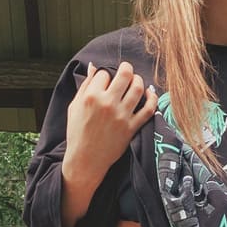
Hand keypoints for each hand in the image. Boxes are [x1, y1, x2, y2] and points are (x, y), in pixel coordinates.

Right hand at [64, 60, 157, 183]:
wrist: (86, 159)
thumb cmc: (77, 133)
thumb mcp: (74, 106)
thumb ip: (84, 86)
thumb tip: (93, 67)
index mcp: (91, 97)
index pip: (104, 74)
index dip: (105, 74)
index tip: (106, 80)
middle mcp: (107, 104)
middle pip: (125, 75)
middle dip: (126, 68)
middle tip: (126, 70)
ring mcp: (121, 116)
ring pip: (138, 88)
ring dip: (138, 80)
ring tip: (135, 81)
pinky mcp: (131, 127)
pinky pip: (148, 109)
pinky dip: (152, 99)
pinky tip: (149, 93)